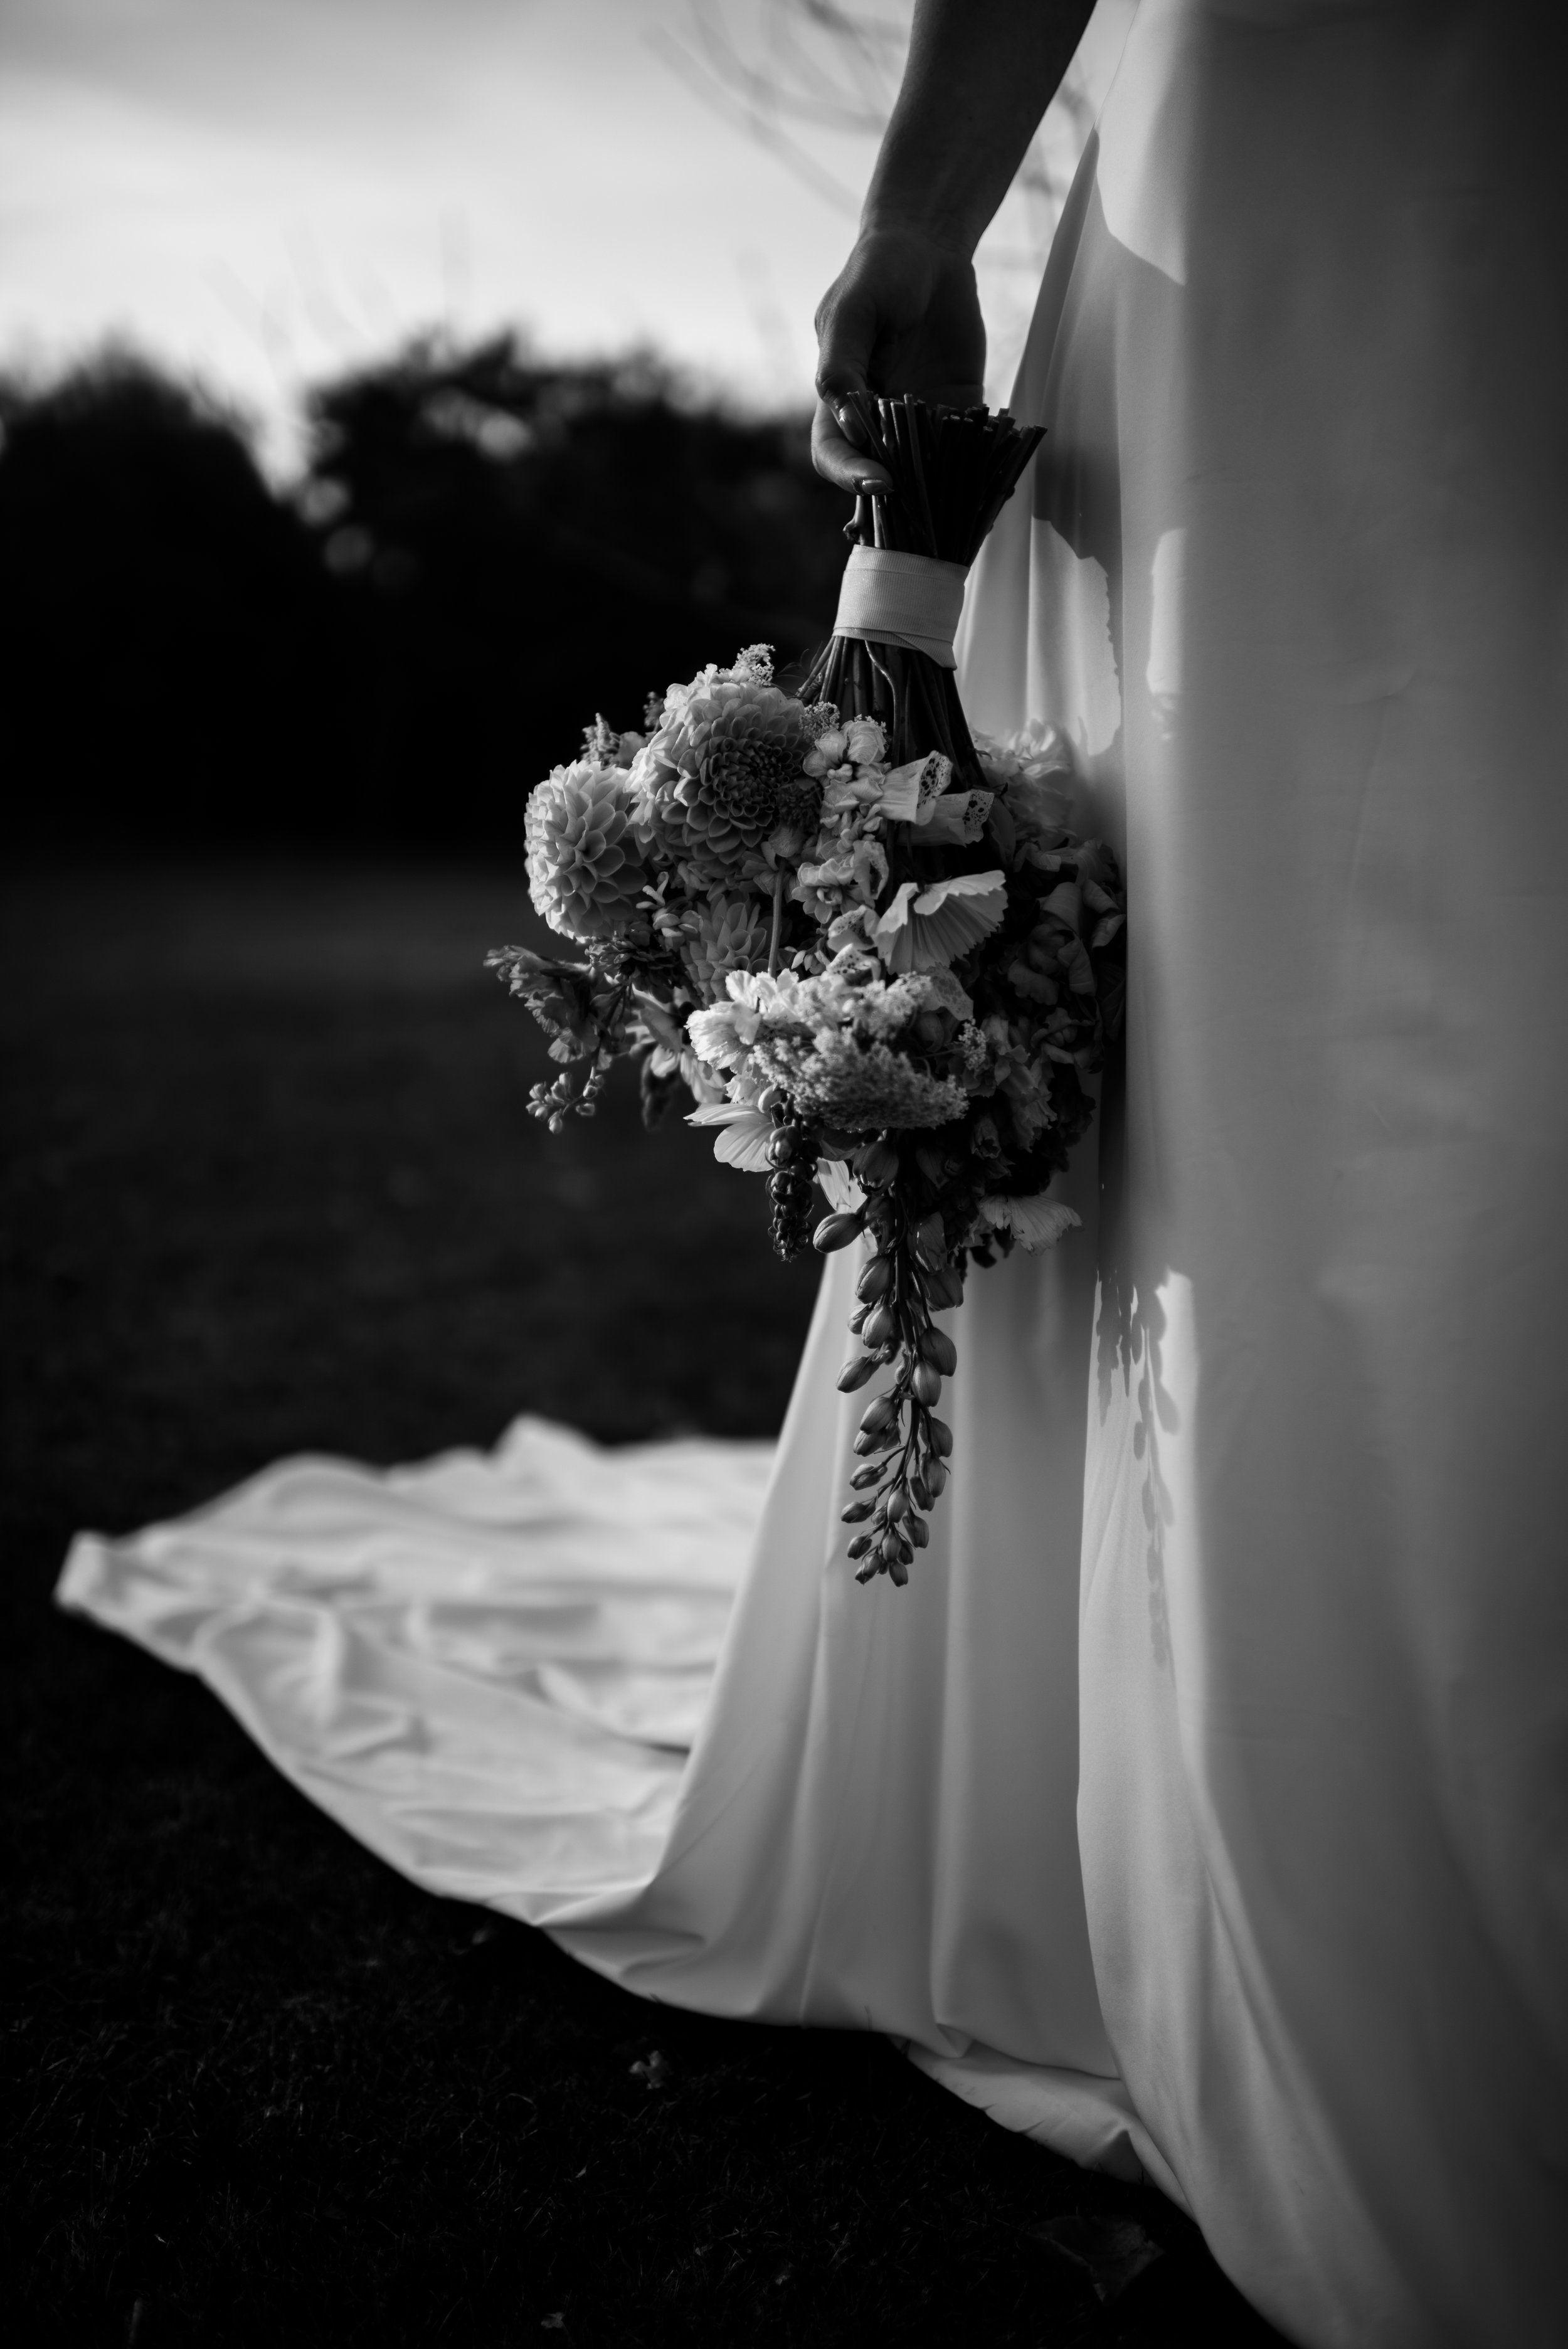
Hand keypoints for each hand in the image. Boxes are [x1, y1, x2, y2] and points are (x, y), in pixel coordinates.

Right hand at [811, 224, 985, 494]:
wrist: (927, 249)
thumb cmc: (877, 274)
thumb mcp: (850, 312)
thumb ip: (841, 366)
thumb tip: (852, 424)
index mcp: (839, 404)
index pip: (835, 455)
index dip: (851, 476)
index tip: (881, 483)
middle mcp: (875, 422)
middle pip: (877, 478)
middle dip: (897, 503)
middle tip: (921, 516)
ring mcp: (918, 422)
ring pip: (922, 474)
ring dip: (938, 496)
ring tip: (958, 515)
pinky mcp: (957, 412)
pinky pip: (966, 451)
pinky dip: (977, 471)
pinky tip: (992, 485)